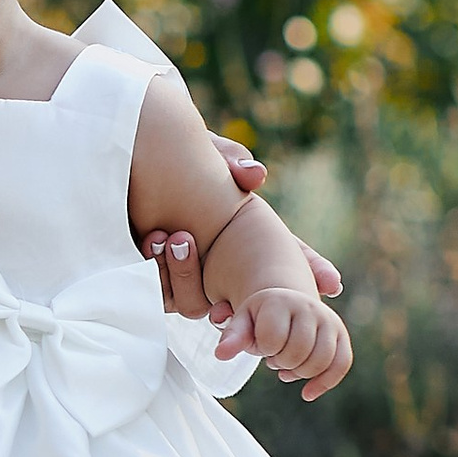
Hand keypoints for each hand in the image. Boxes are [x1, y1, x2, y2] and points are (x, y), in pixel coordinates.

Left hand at [148, 144, 340, 319]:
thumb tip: (256, 176)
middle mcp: (217, 263)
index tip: (333, 283)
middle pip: (246, 300)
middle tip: (214, 275)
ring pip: (196, 303)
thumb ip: (233, 160)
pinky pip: (161, 297)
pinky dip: (156, 274)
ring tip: (171, 238)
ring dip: (184, 275)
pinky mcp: (154, 284)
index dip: (310, 268)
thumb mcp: (207, 153)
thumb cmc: (174, 156)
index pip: (286, 254)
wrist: (125, 164)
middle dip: (239, 302)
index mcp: (242, 232)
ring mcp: (187, 279)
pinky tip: (149, 244)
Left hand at [220, 282, 354, 400]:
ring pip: (320, 360)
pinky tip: (307, 394)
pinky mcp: (341, 334)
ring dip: (300, 373)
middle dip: (281, 362)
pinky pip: (341, 363)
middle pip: (297, 351)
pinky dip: (325, 383)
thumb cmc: (260, 319)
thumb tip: (221, 354)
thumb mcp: (242, 323)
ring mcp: (328, 319)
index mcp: (280, 301)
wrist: (285, 304)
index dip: (264, 349)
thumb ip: (232, 337)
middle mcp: (308, 306)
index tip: (261, 344)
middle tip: (273, 357)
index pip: (272, 338)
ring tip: (286, 367)